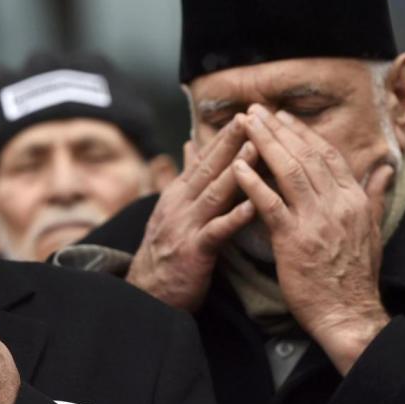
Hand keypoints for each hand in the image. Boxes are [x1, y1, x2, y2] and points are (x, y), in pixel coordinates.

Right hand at [127, 117, 257, 310]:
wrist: (147, 290)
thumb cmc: (167, 248)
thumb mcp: (173, 206)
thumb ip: (185, 175)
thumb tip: (190, 142)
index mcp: (179, 192)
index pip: (205, 158)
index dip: (225, 136)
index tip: (247, 113)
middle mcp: (180, 204)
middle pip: (209, 168)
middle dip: (231, 141)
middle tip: (253, 117)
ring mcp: (185, 226)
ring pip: (214, 194)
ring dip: (236, 171)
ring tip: (257, 149)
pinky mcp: (193, 251)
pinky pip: (216, 232)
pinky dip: (233, 218)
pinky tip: (252, 206)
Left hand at [234, 105, 394, 374]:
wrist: (348, 314)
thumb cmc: (355, 276)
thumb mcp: (372, 231)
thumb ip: (375, 196)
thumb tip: (384, 168)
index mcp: (354, 200)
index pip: (327, 155)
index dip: (303, 133)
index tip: (283, 116)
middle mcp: (337, 204)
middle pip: (305, 156)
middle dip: (278, 129)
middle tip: (256, 110)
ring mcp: (315, 221)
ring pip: (289, 172)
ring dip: (265, 144)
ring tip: (245, 125)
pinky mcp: (294, 240)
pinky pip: (270, 204)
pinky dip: (253, 182)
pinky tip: (238, 166)